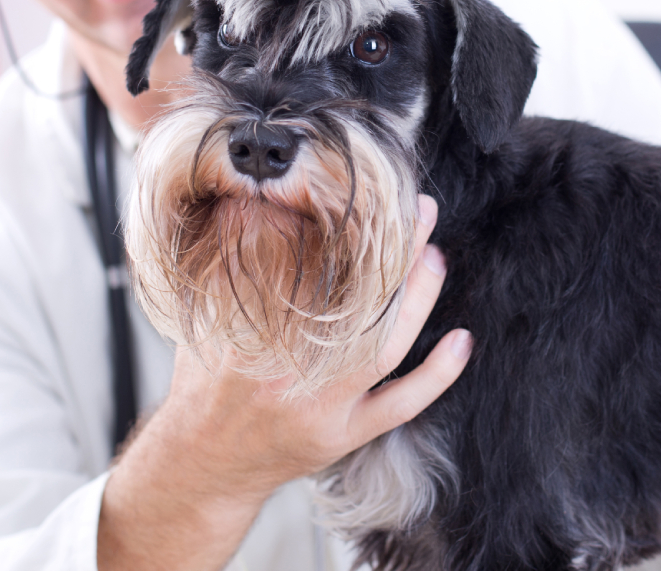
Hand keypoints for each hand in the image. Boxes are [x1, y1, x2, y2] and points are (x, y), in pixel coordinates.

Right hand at [98, 194, 470, 570]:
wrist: (201, 465)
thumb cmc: (201, 387)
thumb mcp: (200, 326)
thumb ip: (222, 277)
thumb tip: (246, 211)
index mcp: (247, 338)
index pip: (297, 271)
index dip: (326, 228)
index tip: (353, 194)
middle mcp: (287, 372)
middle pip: (352, 301)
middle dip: (389, 251)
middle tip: (413, 208)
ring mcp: (320, 406)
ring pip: (384, 347)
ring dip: (418, 299)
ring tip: (433, 256)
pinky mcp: (342, 434)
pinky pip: (399, 405)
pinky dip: (436, 375)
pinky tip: (461, 340)